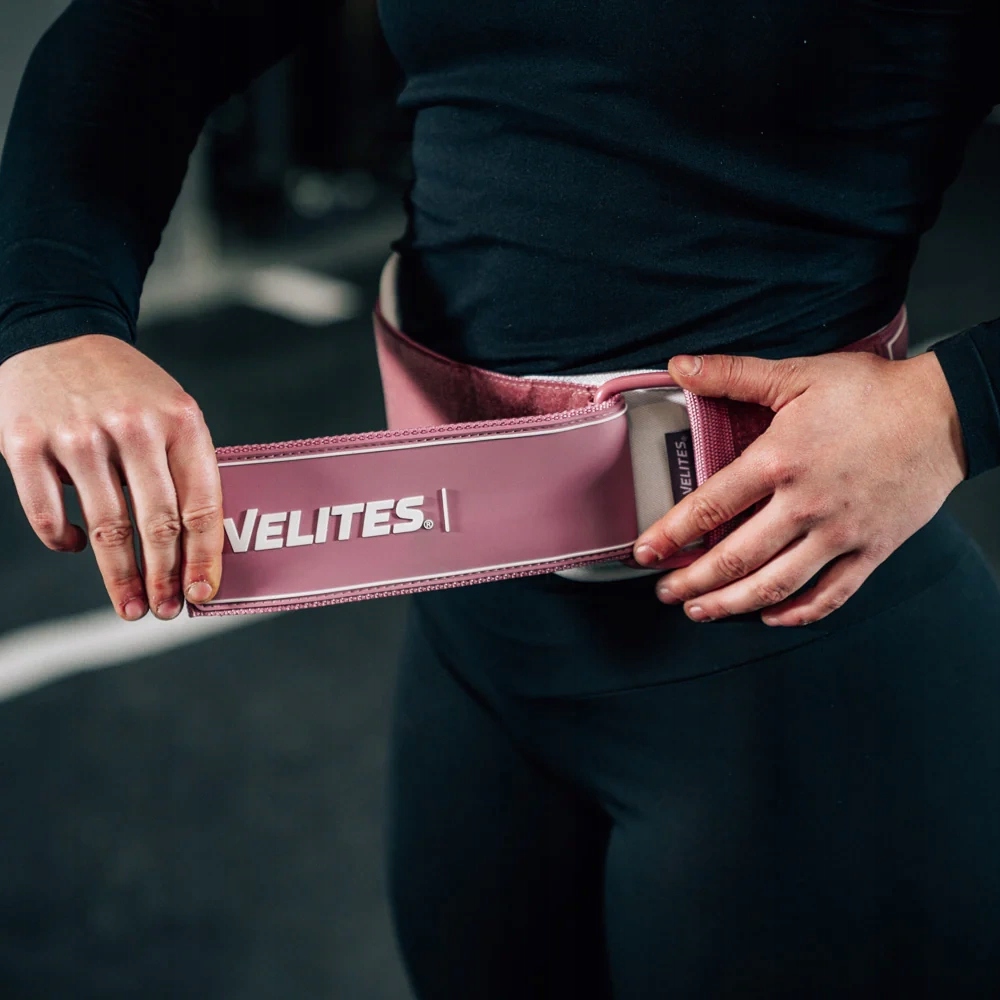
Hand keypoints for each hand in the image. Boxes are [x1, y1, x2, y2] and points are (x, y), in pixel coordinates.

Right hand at [0, 334, 223, 620]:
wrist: (59, 334)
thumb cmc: (128, 390)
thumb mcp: (173, 412)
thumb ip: (186, 468)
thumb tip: (201, 547)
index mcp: (181, 421)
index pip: (201, 503)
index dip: (204, 556)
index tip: (202, 593)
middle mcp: (133, 427)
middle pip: (156, 523)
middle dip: (164, 576)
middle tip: (165, 611)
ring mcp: (77, 435)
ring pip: (106, 526)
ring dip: (120, 576)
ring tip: (130, 606)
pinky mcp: (26, 443)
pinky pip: (49, 513)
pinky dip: (65, 540)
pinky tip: (78, 546)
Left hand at [632, 348, 966, 625]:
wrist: (947, 412)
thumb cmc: (872, 392)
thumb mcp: (798, 375)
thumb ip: (733, 374)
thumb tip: (679, 366)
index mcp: (779, 462)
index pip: (710, 507)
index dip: (671, 534)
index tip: (645, 553)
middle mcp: (805, 506)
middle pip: (735, 558)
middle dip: (693, 582)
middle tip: (666, 592)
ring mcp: (839, 534)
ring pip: (776, 585)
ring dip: (732, 604)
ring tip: (701, 611)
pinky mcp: (871, 551)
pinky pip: (831, 595)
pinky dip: (798, 612)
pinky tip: (771, 616)